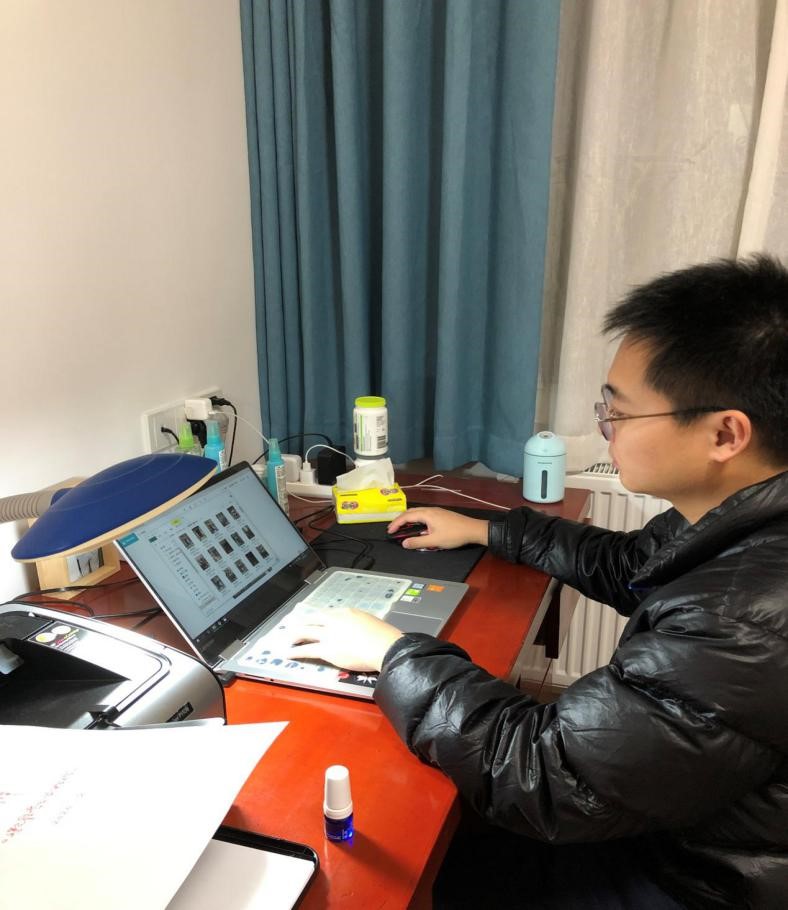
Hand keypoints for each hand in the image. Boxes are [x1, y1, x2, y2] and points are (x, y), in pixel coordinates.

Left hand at [287, 608, 403, 671]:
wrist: (384, 646)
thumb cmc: (383, 636)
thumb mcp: (368, 622)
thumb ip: (356, 624)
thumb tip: (353, 630)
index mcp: (346, 612)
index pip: (324, 613)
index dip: (314, 618)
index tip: (310, 620)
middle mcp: (334, 620)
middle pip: (311, 619)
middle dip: (299, 622)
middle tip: (290, 625)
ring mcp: (329, 634)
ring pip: (305, 632)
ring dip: (293, 635)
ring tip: (286, 639)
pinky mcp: (327, 650)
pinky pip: (307, 650)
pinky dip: (295, 651)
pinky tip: (289, 653)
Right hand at [387, 507, 488, 549]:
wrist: (473, 529)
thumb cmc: (454, 535)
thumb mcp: (434, 541)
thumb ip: (417, 542)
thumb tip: (404, 543)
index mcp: (427, 514)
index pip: (406, 517)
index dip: (396, 524)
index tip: (389, 531)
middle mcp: (430, 510)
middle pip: (410, 512)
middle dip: (400, 520)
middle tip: (393, 529)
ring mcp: (436, 511)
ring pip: (417, 512)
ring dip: (408, 519)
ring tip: (403, 528)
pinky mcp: (441, 514)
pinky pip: (424, 514)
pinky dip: (416, 519)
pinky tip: (418, 527)